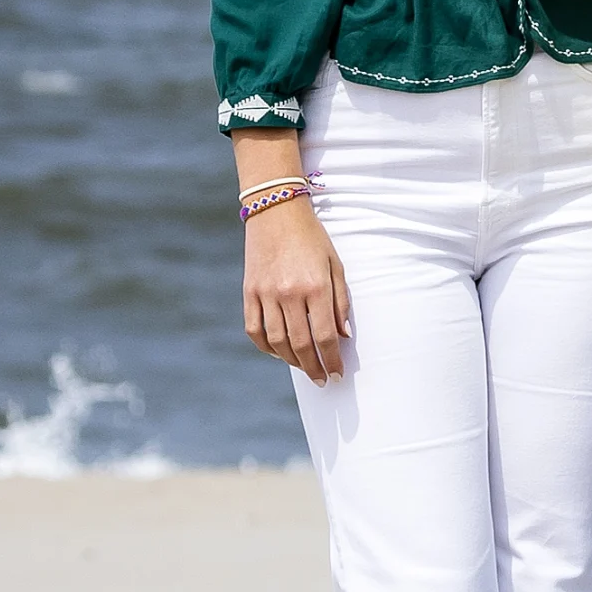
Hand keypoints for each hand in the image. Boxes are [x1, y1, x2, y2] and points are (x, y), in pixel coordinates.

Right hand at [243, 200, 351, 383]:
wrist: (276, 212)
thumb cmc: (313, 239)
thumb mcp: (335, 265)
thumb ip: (340, 302)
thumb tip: (343, 337)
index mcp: (315, 287)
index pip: (324, 336)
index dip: (332, 359)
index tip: (337, 373)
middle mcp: (288, 293)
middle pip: (301, 344)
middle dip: (314, 367)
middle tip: (322, 380)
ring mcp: (265, 294)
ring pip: (277, 341)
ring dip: (292, 361)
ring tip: (305, 368)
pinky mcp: (249, 292)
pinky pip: (254, 329)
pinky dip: (266, 346)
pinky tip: (278, 352)